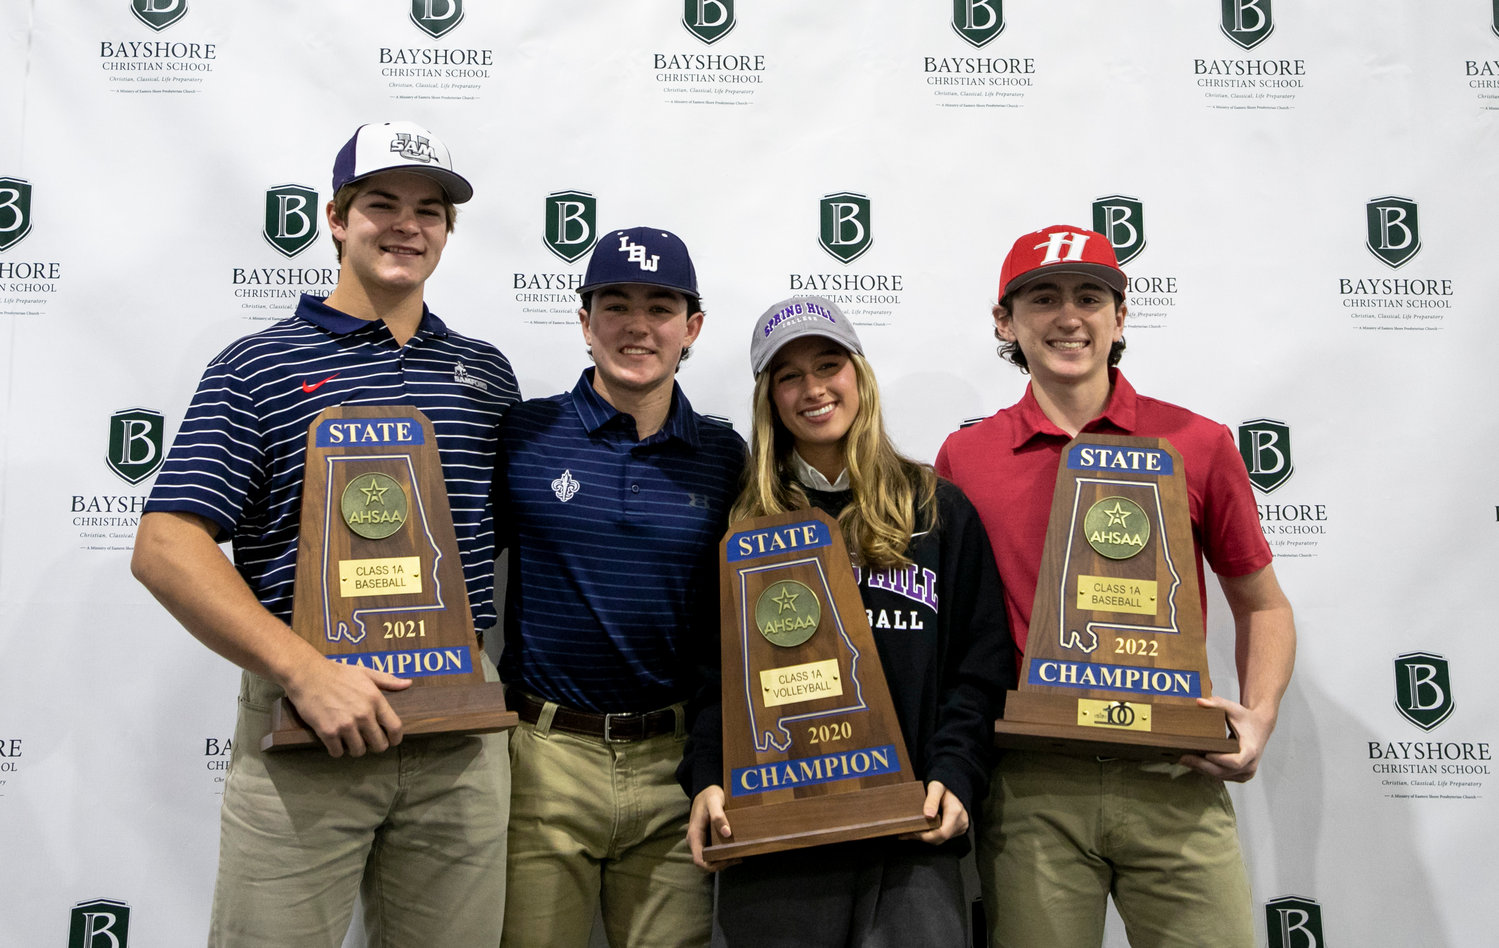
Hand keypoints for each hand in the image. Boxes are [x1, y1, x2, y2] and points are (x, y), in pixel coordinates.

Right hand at [282, 658, 410, 757]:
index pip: (395, 728)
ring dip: (355, 749)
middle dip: (375, 746)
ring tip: (350, 741)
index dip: (395, 739)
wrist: (308, 674)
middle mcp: (363, 714)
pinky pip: (337, 752)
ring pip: (358, 751)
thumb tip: (407, 684)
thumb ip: (388, 681)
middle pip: (379, 744)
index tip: (391, 741)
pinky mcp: (328, 732)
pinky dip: (337, 750)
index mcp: (375, 700)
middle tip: (368, 742)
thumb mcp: (366, 672)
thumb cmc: (337, 672)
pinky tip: (335, 742)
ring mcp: (346, 725)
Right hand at [688, 785, 739, 871]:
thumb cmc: (709, 795)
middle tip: (738, 857)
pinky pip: (713, 852)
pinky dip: (724, 854)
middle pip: (705, 862)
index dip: (713, 865)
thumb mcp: (714, 802)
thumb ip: (718, 816)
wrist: (706, 791)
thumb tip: (727, 833)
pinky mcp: (706, 839)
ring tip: (739, 854)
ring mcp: (700, 841)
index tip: (728, 860)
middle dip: (721, 864)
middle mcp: (695, 841)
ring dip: (723, 860)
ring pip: (710, 859)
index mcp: (694, 835)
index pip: (699, 860)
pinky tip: (735, 850)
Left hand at [900, 780, 968, 844]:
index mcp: (955, 812)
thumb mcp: (935, 788)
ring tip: (911, 831)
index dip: (926, 836)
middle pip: (940, 838)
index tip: (912, 832)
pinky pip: (943, 836)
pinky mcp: (957, 829)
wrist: (952, 786)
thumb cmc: (943, 785)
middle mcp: (961, 822)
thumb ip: (932, 800)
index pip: (942, 833)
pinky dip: (931, 835)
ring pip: (941, 839)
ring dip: (926, 837)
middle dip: (923, 837)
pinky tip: (921, 829)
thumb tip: (928, 816)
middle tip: (906, 832)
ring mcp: (960, 826)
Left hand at [1180, 695, 1275, 781]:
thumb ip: (1217, 704)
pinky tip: (1194, 763)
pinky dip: (1208, 770)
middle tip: (1183, 758)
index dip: (1219, 760)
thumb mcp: (1233, 708)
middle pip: (1223, 771)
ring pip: (1220, 775)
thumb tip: (1199, 701)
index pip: (1236, 762)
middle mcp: (1250, 765)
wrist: (1260, 726)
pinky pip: (1222, 776)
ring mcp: (1246, 773)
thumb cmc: (1246, 717)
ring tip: (1184, 760)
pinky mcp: (1240, 776)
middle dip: (1202, 765)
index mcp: (1251, 750)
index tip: (1205, 753)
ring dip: (1202, 769)